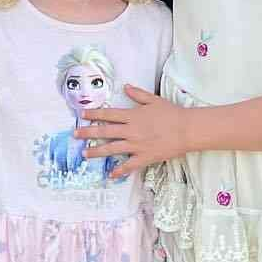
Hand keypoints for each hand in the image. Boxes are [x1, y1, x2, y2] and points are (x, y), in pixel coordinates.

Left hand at [76, 84, 190, 179]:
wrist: (186, 129)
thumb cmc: (171, 113)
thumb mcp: (153, 100)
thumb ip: (137, 94)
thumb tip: (125, 87)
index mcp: (132, 115)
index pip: (108, 114)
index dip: (93, 114)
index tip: (82, 115)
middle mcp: (131, 130)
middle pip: (105, 131)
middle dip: (88, 133)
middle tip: (75, 135)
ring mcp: (136, 145)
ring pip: (112, 148)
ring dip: (97, 152)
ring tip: (85, 154)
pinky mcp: (144, 157)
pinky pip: (129, 165)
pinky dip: (119, 171)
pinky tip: (110, 175)